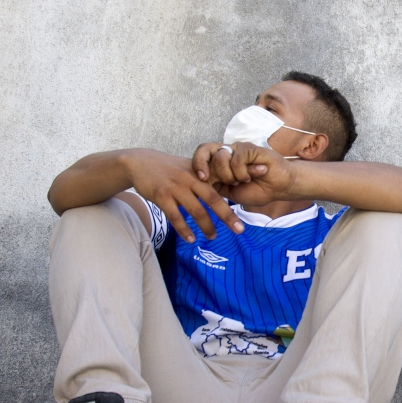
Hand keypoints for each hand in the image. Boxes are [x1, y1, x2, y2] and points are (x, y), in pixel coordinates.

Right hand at [125, 149, 244, 241]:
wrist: (139, 163)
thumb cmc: (168, 168)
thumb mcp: (189, 167)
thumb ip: (206, 178)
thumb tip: (226, 188)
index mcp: (201, 172)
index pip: (224, 179)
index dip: (242, 180)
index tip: (261, 183)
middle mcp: (191, 179)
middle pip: (213, 199)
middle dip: (227, 216)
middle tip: (240, 230)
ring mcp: (176, 188)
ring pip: (196, 211)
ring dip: (206, 226)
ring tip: (213, 238)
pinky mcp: (161, 197)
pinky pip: (176, 217)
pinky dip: (184, 229)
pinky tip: (191, 239)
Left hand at [192, 142, 299, 206]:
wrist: (279, 189)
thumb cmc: (257, 190)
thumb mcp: (230, 192)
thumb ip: (216, 185)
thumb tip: (200, 181)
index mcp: (221, 163)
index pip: (202, 155)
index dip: (197, 164)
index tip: (202, 179)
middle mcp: (228, 153)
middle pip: (205, 149)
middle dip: (205, 166)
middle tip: (207, 178)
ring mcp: (238, 149)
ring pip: (220, 157)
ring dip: (229, 175)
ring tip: (242, 181)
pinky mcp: (249, 148)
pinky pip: (236, 160)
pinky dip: (243, 173)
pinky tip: (254, 175)